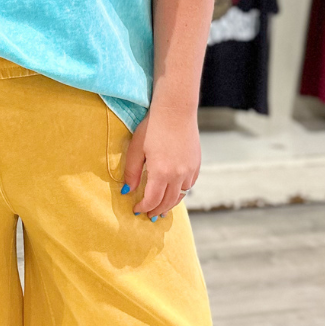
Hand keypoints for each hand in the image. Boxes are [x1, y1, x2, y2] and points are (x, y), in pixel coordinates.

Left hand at [121, 103, 200, 218]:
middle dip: (157, 210)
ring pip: (180, 195)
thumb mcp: (136, 148)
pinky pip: (189, 184)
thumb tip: (128, 191)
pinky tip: (174, 190)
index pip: (152, 200)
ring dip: (170, 204)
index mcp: (161, 172)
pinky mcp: (196, 164)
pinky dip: (181, 191)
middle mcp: (178, 175)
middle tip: (149, 215)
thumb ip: (132, 172)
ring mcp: (189, 170)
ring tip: (161, 208)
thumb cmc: (152, 126)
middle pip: (167, 202)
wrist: (175, 110)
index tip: (136, 210)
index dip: (143, 207)